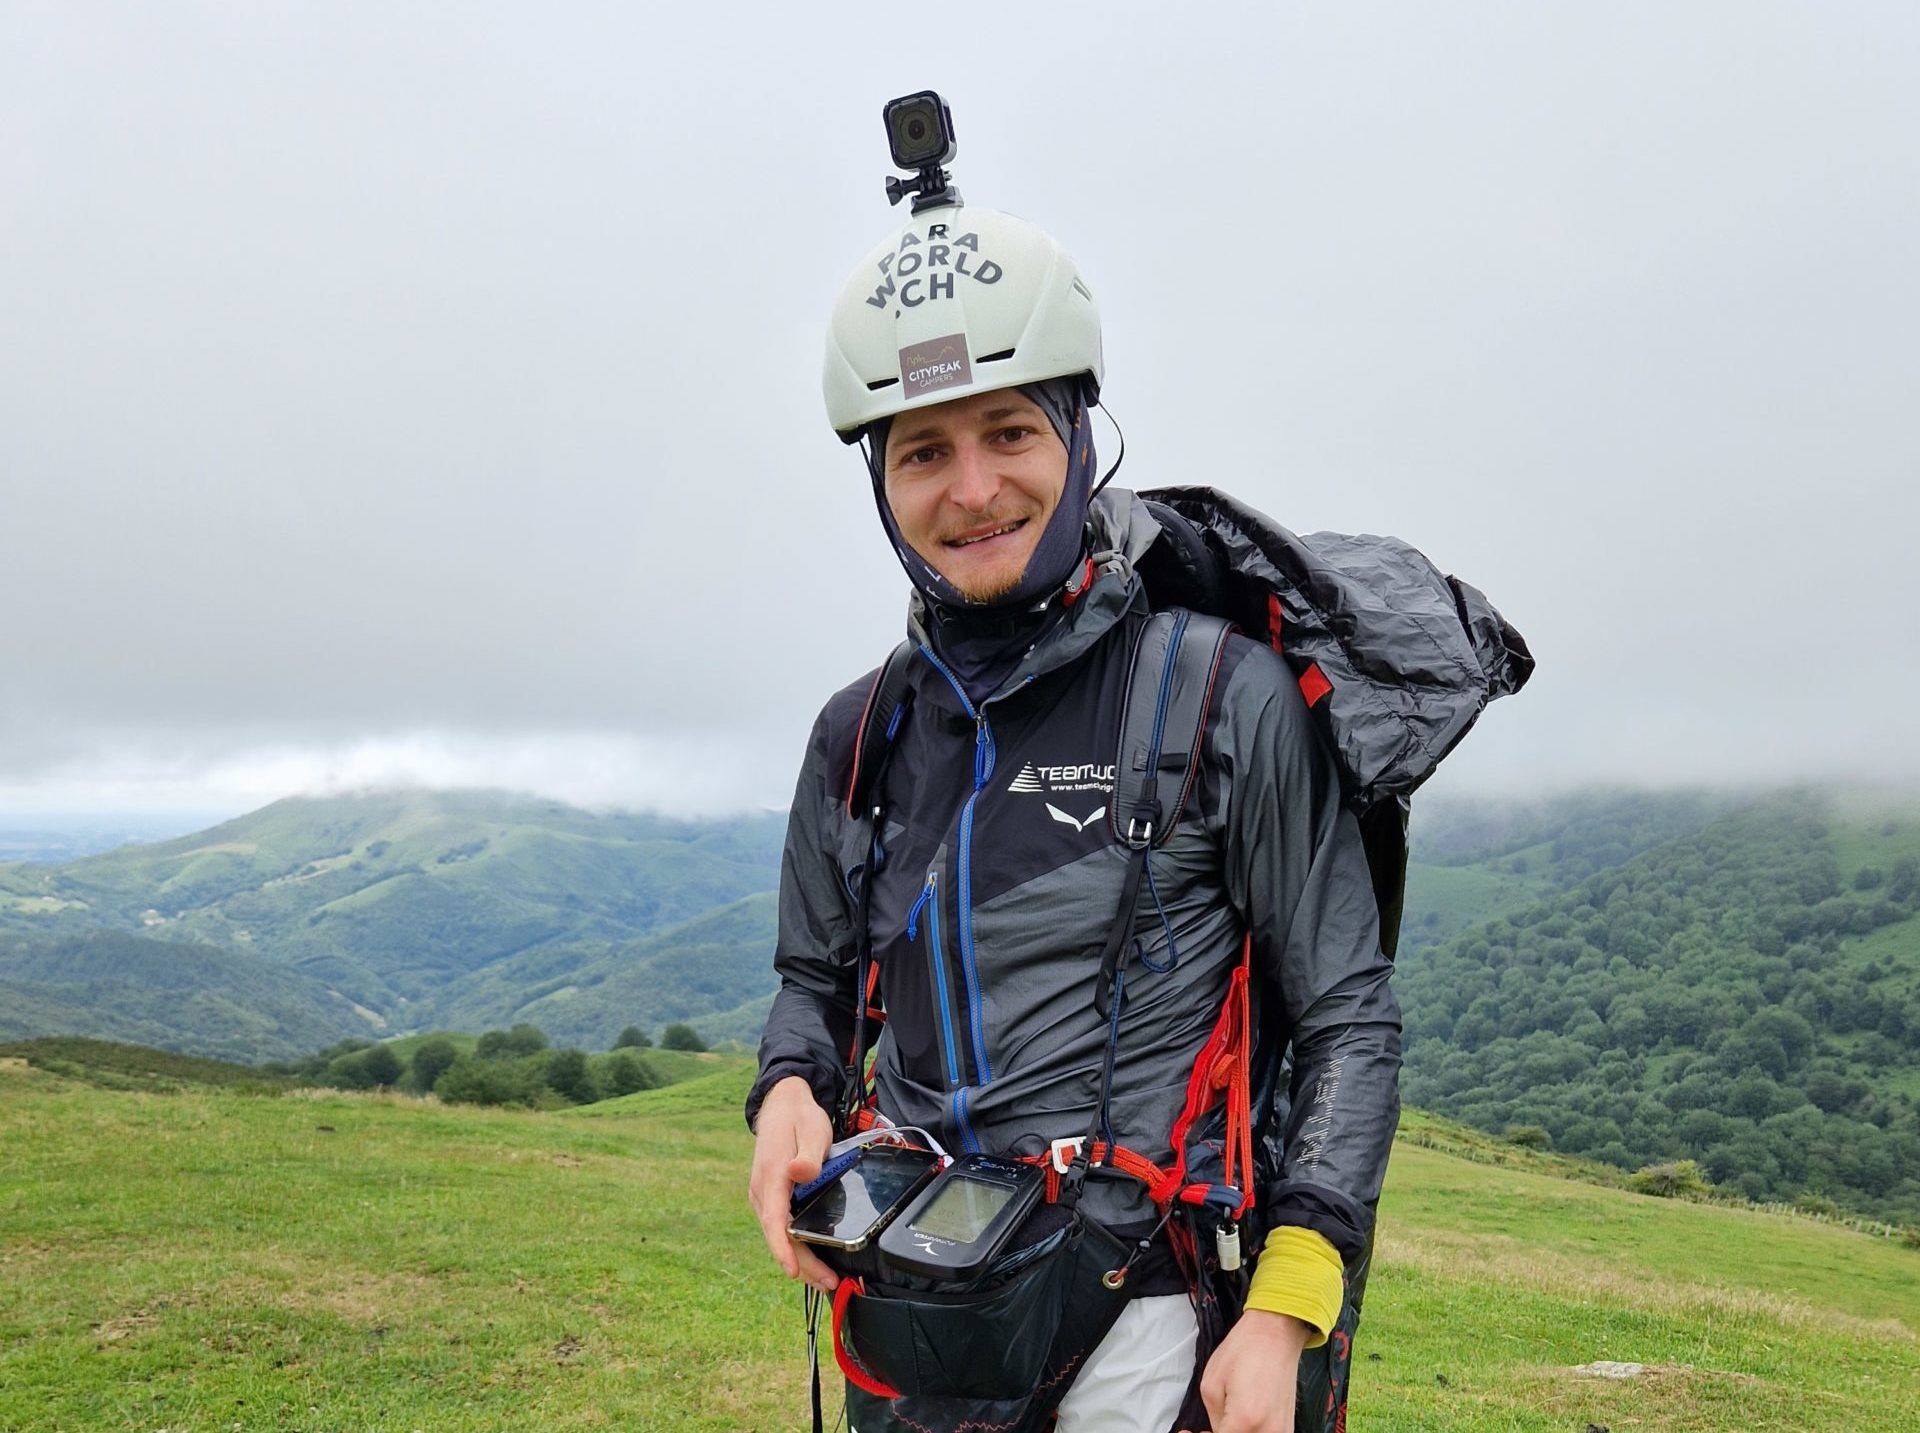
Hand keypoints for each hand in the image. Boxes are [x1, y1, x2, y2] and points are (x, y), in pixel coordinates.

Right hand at [747, 1075, 840, 1293]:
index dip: (782, 1248)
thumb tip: (800, 1172)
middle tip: (830, 1284)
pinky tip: (812, 1259)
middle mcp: (763, 1192)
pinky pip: (781, 1229)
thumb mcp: (811, 1130)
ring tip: (825, 1281)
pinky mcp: (772, 1199)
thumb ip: (808, 1154)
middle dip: (803, 1265)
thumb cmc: (800, 1118)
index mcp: (771, 1178)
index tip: (792, 1271)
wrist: (783, 1105)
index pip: (775, 1221)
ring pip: (780, 1236)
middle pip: (779, 1237)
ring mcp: (765, 1197)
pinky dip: (796, 1247)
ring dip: (801, 1260)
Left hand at [1181, 1309, 1309, 1432]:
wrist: (1276, 1333)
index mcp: (1244, 1420)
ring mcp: (1281, 1432)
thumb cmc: (1245, 1350)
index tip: (1192, 1432)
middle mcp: (1267, 1431)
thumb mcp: (1211, 1384)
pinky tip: (1237, 1424)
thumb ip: (1213, 1419)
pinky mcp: (1286, 1427)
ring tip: (1221, 1424)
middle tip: (1203, 1430)